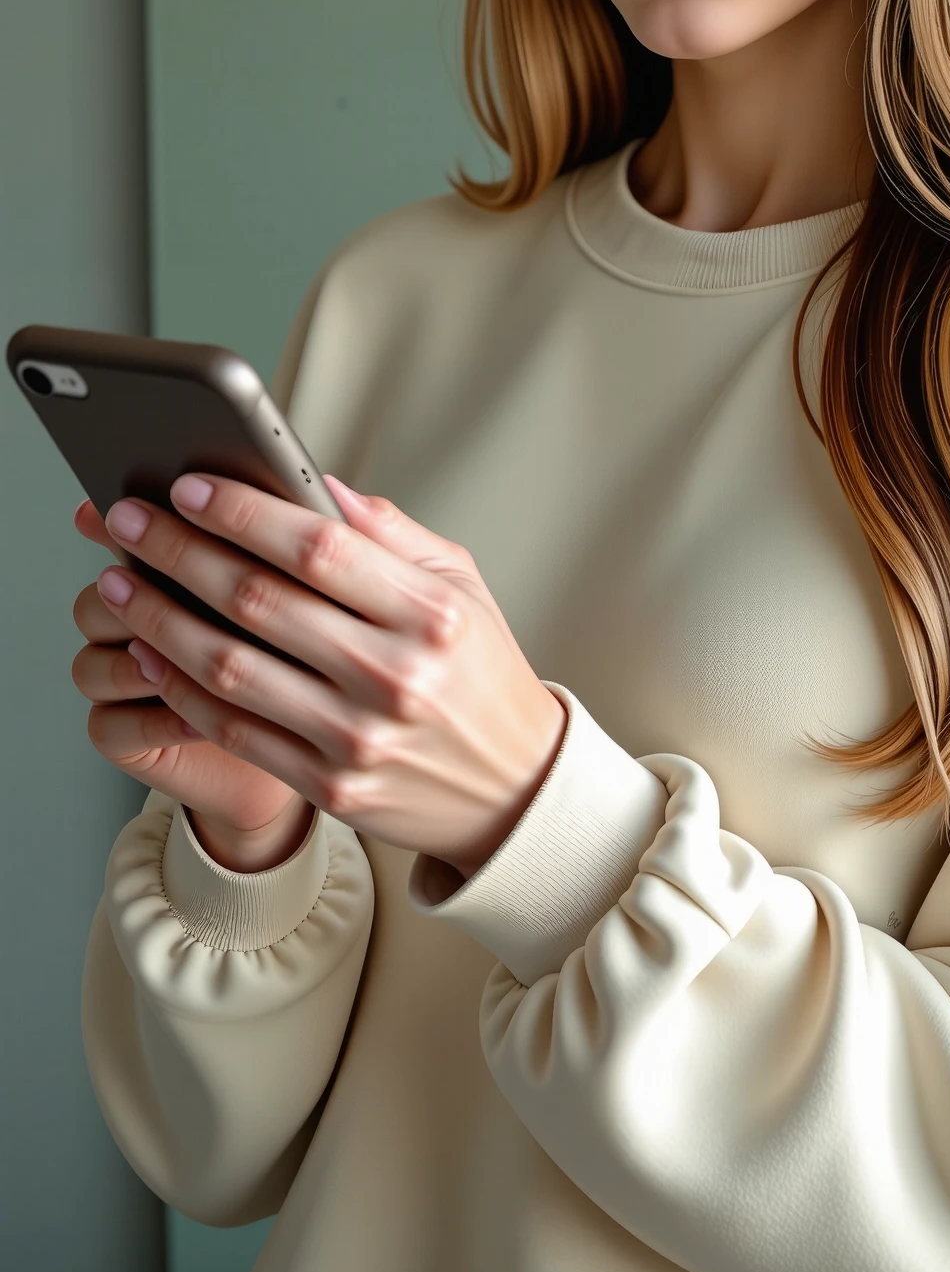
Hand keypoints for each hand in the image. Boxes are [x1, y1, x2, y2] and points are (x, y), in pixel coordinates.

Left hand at [92, 475, 566, 880]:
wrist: (512, 790)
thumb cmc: (480, 672)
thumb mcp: (460, 587)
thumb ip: (389, 533)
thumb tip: (314, 480)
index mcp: (431, 614)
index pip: (318, 548)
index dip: (242, 512)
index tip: (186, 485)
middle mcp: (394, 675)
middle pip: (259, 601)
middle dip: (178, 552)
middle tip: (126, 519)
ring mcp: (357, 738)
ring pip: (230, 667)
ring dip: (159, 618)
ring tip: (117, 582)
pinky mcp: (329, 787)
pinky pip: (233, 730)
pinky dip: (181, 688)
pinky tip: (150, 651)